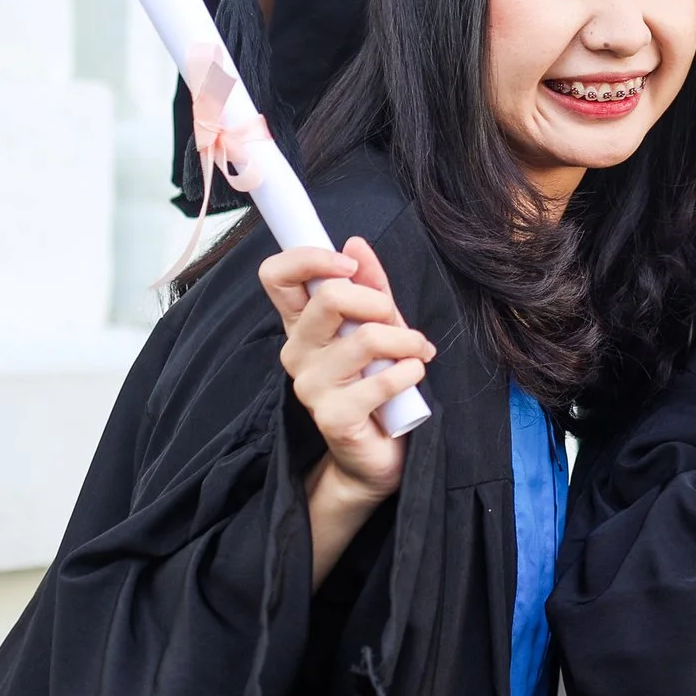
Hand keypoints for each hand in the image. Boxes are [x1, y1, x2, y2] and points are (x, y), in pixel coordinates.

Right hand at [262, 237, 432, 505]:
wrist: (376, 453)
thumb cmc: (376, 382)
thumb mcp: (378, 325)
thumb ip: (370, 286)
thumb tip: (356, 241)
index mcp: (302, 324)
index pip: (276, 276)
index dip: (310, 258)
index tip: (349, 265)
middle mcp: (298, 352)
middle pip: (329, 297)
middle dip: (378, 301)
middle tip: (397, 321)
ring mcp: (310, 386)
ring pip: (365, 338)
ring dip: (407, 340)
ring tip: (419, 352)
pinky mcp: (332, 417)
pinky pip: (379, 381)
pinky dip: (410, 372)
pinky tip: (413, 377)